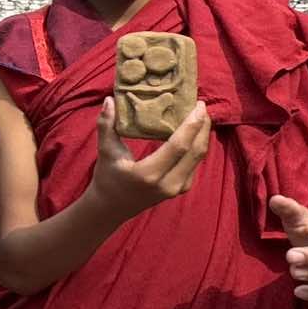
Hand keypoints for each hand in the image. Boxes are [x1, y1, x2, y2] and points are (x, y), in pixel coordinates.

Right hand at [85, 99, 210, 223]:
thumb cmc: (106, 178)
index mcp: (148, 174)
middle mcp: (168, 184)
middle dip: (202, 126)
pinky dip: (197, 146)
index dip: (191, 125)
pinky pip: (195, 164)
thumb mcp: (105, 151)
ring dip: (202, 135)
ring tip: (200, 115)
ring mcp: (177, 188)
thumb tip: (109, 100)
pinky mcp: (181, 188)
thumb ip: (106, 125)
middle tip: (201, 105)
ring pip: (198, 158)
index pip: (178, 146)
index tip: (198, 105)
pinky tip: (195, 132)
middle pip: (195, 151)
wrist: (111, 208)